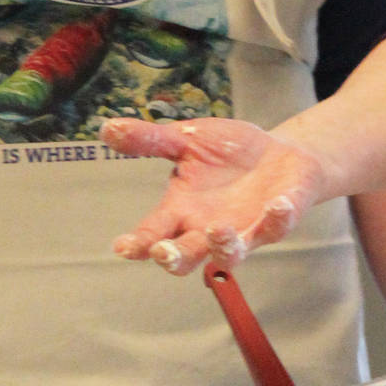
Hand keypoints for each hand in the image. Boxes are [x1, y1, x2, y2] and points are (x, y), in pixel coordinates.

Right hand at [102, 117, 325, 272]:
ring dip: (223, 246)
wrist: (278, 153)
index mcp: (180, 210)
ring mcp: (243, 230)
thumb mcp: (186, 139)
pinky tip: (277, 204)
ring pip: (229, 255)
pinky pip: (276, 227)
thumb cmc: (226, 152)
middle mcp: (207, 229)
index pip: (152, 233)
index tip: (124, 247)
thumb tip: (107, 127)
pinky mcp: (277, 222)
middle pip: (185, 257)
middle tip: (163, 252)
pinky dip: (276, 218)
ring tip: (217, 229)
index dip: (138, 243)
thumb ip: (150, 139)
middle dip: (174, 258)